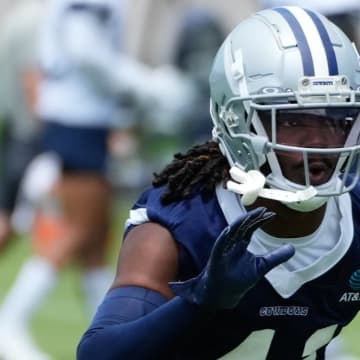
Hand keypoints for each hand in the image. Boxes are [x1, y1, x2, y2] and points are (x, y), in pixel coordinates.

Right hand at [170, 207, 294, 309]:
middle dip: (252, 217)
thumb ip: (276, 256)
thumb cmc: (240, 278)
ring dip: (239, 223)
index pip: (251, 227)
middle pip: (242, 226)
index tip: (272, 214)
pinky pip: (220, 245)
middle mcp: (232, 242)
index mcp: (241, 243)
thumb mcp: (263, 265)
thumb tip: (293, 248)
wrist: (225, 293)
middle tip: (264, 210)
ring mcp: (224, 248)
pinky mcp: (216, 257)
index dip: (260, 220)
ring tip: (249, 215)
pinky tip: (228, 230)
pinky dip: (223, 237)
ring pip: (231, 231)